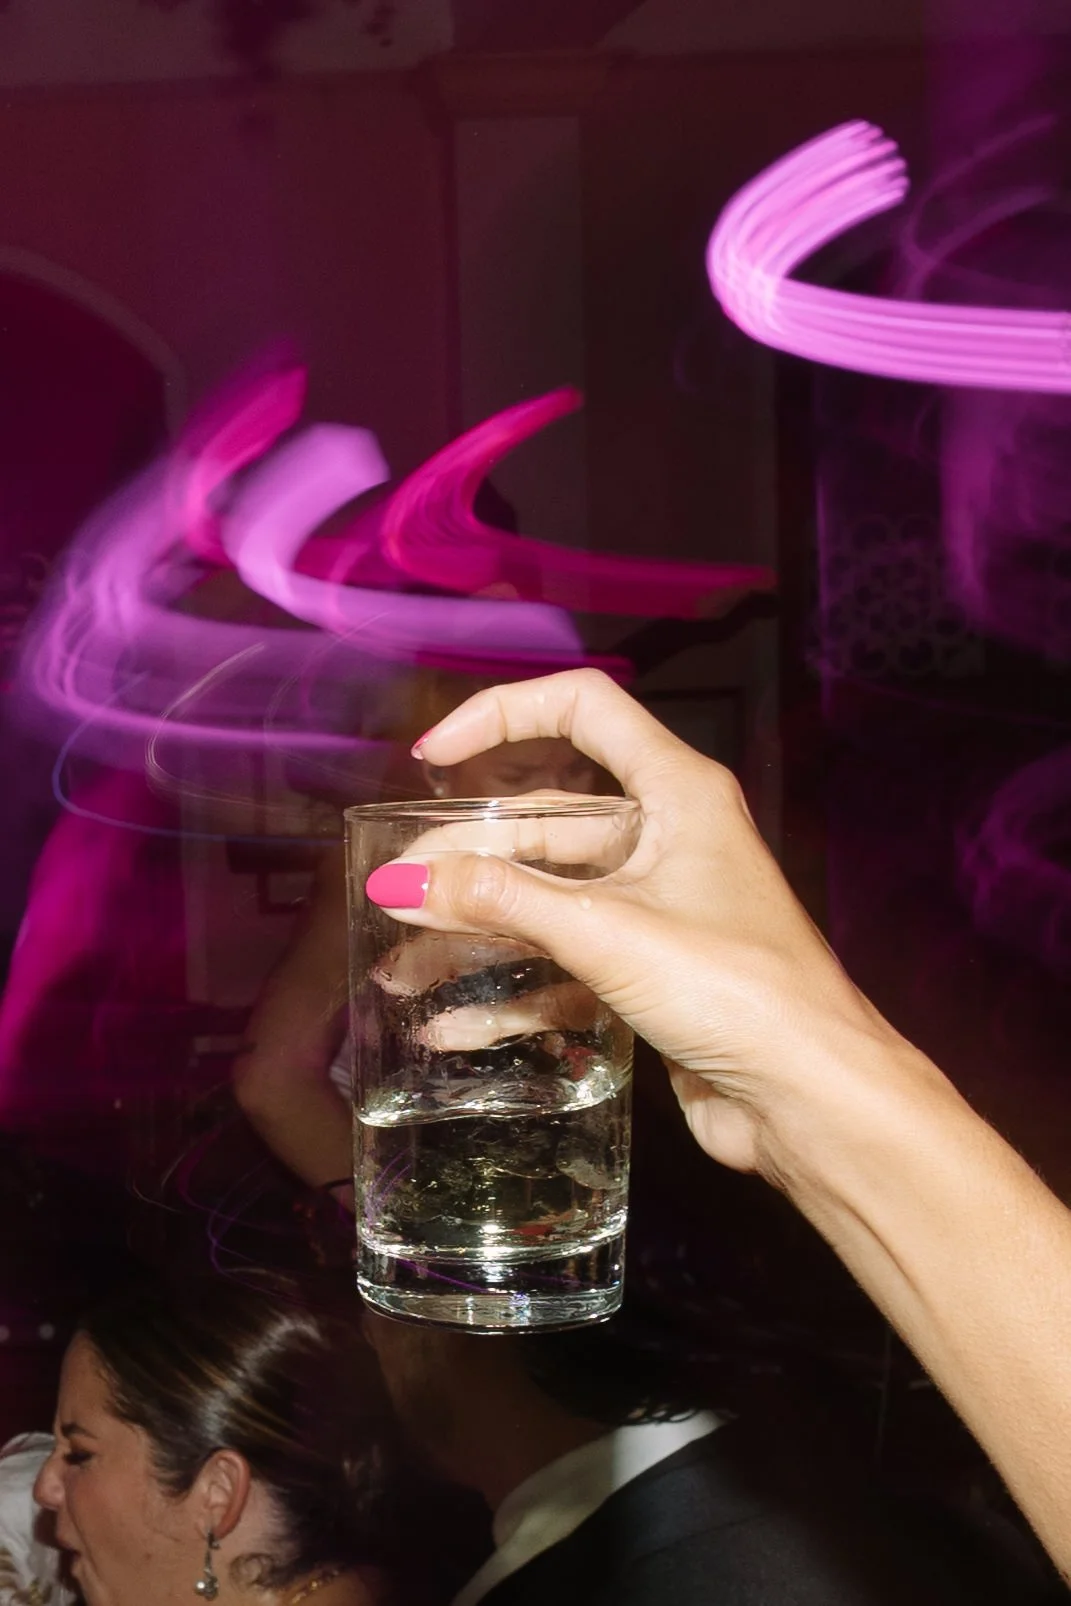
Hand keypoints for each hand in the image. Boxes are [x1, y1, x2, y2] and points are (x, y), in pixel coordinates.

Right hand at [364, 669, 902, 1177]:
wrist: (811, 1099)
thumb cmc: (738, 990)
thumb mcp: (607, 932)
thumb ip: (502, 901)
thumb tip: (401, 881)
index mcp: (678, 792)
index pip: (583, 710)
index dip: (503, 715)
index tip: (433, 756)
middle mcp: (668, 838)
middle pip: (548, 820)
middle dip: (468, 854)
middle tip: (395, 890)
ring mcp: (658, 907)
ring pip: (548, 899)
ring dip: (477, 931)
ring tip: (403, 968)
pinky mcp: (650, 973)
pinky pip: (565, 964)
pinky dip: (512, 990)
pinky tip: (454, 1026)